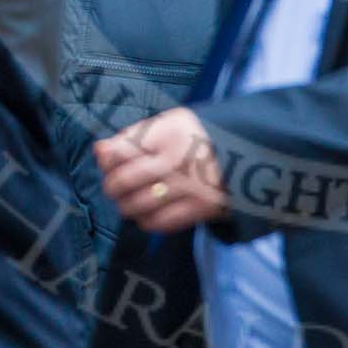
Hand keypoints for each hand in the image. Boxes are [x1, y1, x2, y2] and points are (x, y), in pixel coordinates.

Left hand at [96, 106, 229, 233]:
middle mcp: (175, 160)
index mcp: (168, 132)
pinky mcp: (198, 209)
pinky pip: (158, 223)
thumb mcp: (170, 124)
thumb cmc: (199, 137)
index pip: (120, 150)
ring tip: (131, 200)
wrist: (248, 154)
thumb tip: (98, 150)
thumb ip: (134, 135)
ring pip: (136, 206)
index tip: (111, 161)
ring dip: (126, 206)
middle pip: (122, 181)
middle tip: (117, 186)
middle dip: (113, 186)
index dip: (108, 159)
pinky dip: (146, 221)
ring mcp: (187, 187)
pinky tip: (149, 213)